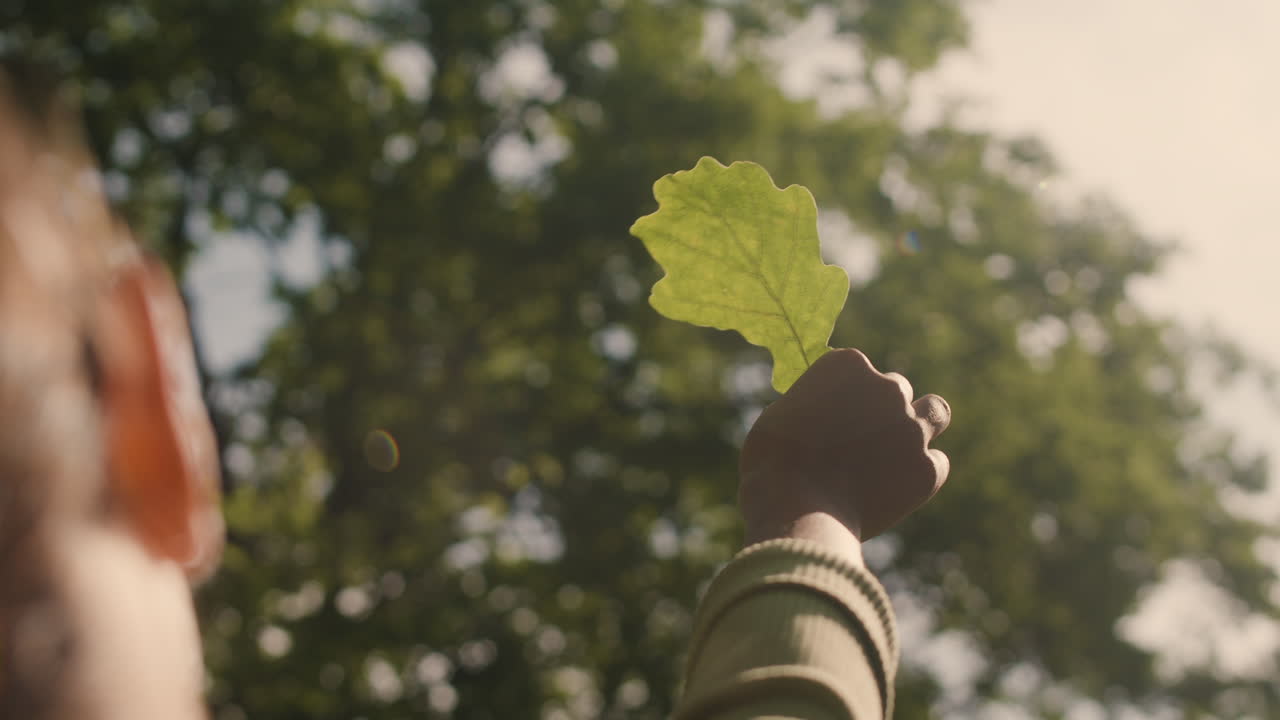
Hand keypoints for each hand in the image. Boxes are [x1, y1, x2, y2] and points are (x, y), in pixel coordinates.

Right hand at [739, 349, 950, 553]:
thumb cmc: (773, 462)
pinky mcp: (928, 469)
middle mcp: (888, 387)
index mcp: (848, 365)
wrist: (796, 509)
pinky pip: (937, 464)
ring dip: (923, 423)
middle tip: (861, 441)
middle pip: (896, 389)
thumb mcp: (780, 416)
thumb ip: (812, 405)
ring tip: (903, 448)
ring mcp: (913, 427)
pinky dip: (921, 474)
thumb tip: (819, 414)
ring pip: (935, 412)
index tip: (834, 415)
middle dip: (881, 410)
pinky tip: (896, 489)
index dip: (846, 392)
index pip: (858, 369)